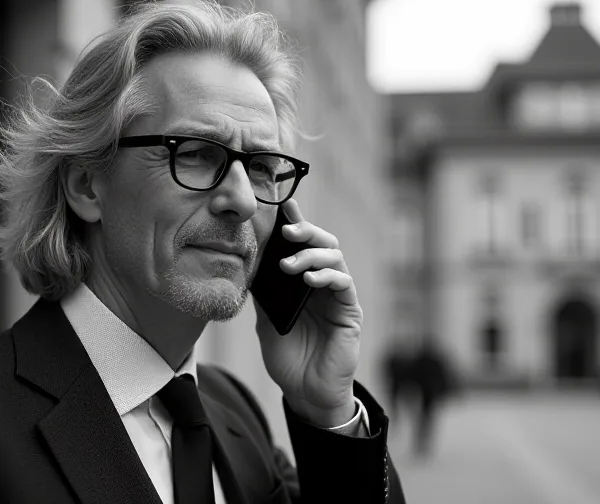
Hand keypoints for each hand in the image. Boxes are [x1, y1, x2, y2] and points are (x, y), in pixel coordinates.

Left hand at [254, 200, 361, 427]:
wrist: (306, 393)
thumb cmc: (288, 358)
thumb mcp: (266, 321)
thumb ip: (263, 294)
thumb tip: (248, 262)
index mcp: (303, 283)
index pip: (301, 246)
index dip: (294, 224)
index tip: (282, 206)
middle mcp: (323, 284)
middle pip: (323, 243)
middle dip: (306, 232)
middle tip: (286, 232)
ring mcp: (338, 297)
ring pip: (335, 258)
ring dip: (312, 254)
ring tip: (289, 264)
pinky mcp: (350, 312)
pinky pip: (344, 284)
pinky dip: (327, 276)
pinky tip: (309, 280)